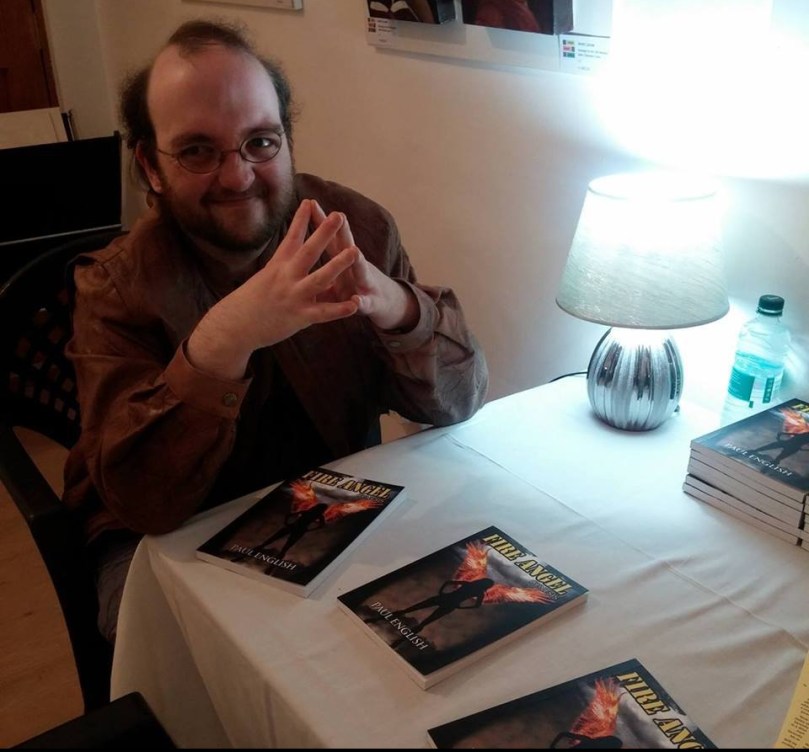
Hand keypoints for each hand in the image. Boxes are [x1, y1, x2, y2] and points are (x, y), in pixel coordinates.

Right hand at [188, 199, 359, 378]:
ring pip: (320, 278)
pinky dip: (339, 309)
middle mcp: (286, 277)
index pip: (291, 238)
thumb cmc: (249, 302)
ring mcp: (293, 296)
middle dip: (324, 233)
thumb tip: (289, 253)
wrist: (234, 326)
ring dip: (338, 265)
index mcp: (278, 266)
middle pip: (309, 251)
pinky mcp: (299, 316)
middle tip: (339, 216)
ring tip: (355, 251)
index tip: (310, 201)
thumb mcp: (264, 277)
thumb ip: (282, 267)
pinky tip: (355, 304)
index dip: (301, 219)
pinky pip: (323, 312)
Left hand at [310, 201, 417, 331]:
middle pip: (348, 246)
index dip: (321, 222)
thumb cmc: (354, 287)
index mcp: (342, 260)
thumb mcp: (338, 273)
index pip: (330, 237)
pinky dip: (362, 302)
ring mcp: (366, 283)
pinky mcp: (372, 303)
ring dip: (358, 261)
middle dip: (343, 231)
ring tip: (355, 251)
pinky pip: (366, 303)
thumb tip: (302, 246)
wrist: (386, 304)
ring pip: (361, 270)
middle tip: (337, 215)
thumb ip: (325, 260)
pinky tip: (358, 301)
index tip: (310, 203)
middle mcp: (356, 266)